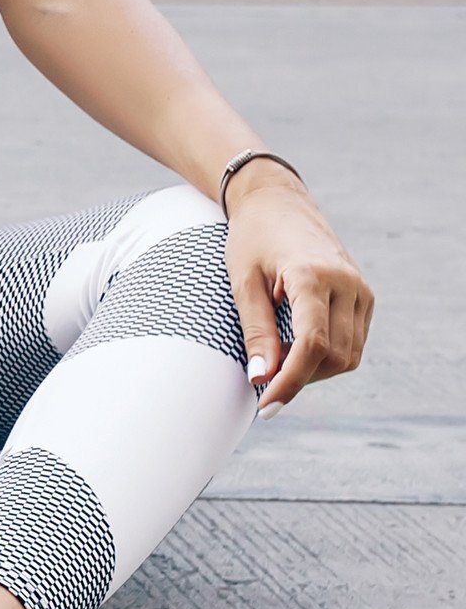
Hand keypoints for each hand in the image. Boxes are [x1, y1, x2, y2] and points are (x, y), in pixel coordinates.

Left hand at [223, 168, 373, 416]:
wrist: (277, 202)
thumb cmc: (251, 238)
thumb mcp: (242, 281)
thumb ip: (255, 330)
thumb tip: (260, 379)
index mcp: (313, 276)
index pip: (311, 345)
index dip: (289, 381)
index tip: (265, 406)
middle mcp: (347, 284)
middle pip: (334, 357)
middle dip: (300, 378)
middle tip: (264, 381)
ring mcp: (361, 290)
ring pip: (349, 355)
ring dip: (315, 370)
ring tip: (279, 362)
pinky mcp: (365, 296)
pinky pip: (353, 342)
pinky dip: (328, 356)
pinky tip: (298, 349)